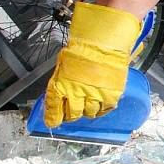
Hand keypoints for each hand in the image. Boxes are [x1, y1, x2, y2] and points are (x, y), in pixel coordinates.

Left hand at [44, 2, 141, 127]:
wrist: (103, 42)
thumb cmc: (81, 50)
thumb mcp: (63, 66)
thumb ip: (60, 83)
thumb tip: (58, 96)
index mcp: (61, 85)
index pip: (53, 108)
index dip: (52, 118)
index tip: (52, 121)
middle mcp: (77, 93)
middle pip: (72, 114)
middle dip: (71, 115)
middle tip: (72, 112)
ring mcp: (95, 95)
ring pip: (89, 113)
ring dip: (87, 111)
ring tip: (88, 103)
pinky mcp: (110, 95)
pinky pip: (105, 109)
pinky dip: (102, 109)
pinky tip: (100, 103)